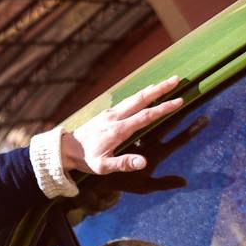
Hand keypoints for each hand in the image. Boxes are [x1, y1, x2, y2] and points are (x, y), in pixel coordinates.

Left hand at [62, 75, 183, 175]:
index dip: (163, 108)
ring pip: (134, 98)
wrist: (65, 149)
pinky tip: (146, 93)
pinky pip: (127, 101)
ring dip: (151, 89)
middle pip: (141, 99)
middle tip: (176, 79)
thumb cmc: (85, 159)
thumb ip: (124, 163)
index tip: (180, 101)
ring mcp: (110, 113)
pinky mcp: (106, 113)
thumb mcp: (103, 167)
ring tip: (166, 82)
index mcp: (118, 130)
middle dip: (160, 89)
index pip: (146, 116)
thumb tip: (144, 162)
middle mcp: (115, 117)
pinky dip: (140, 95)